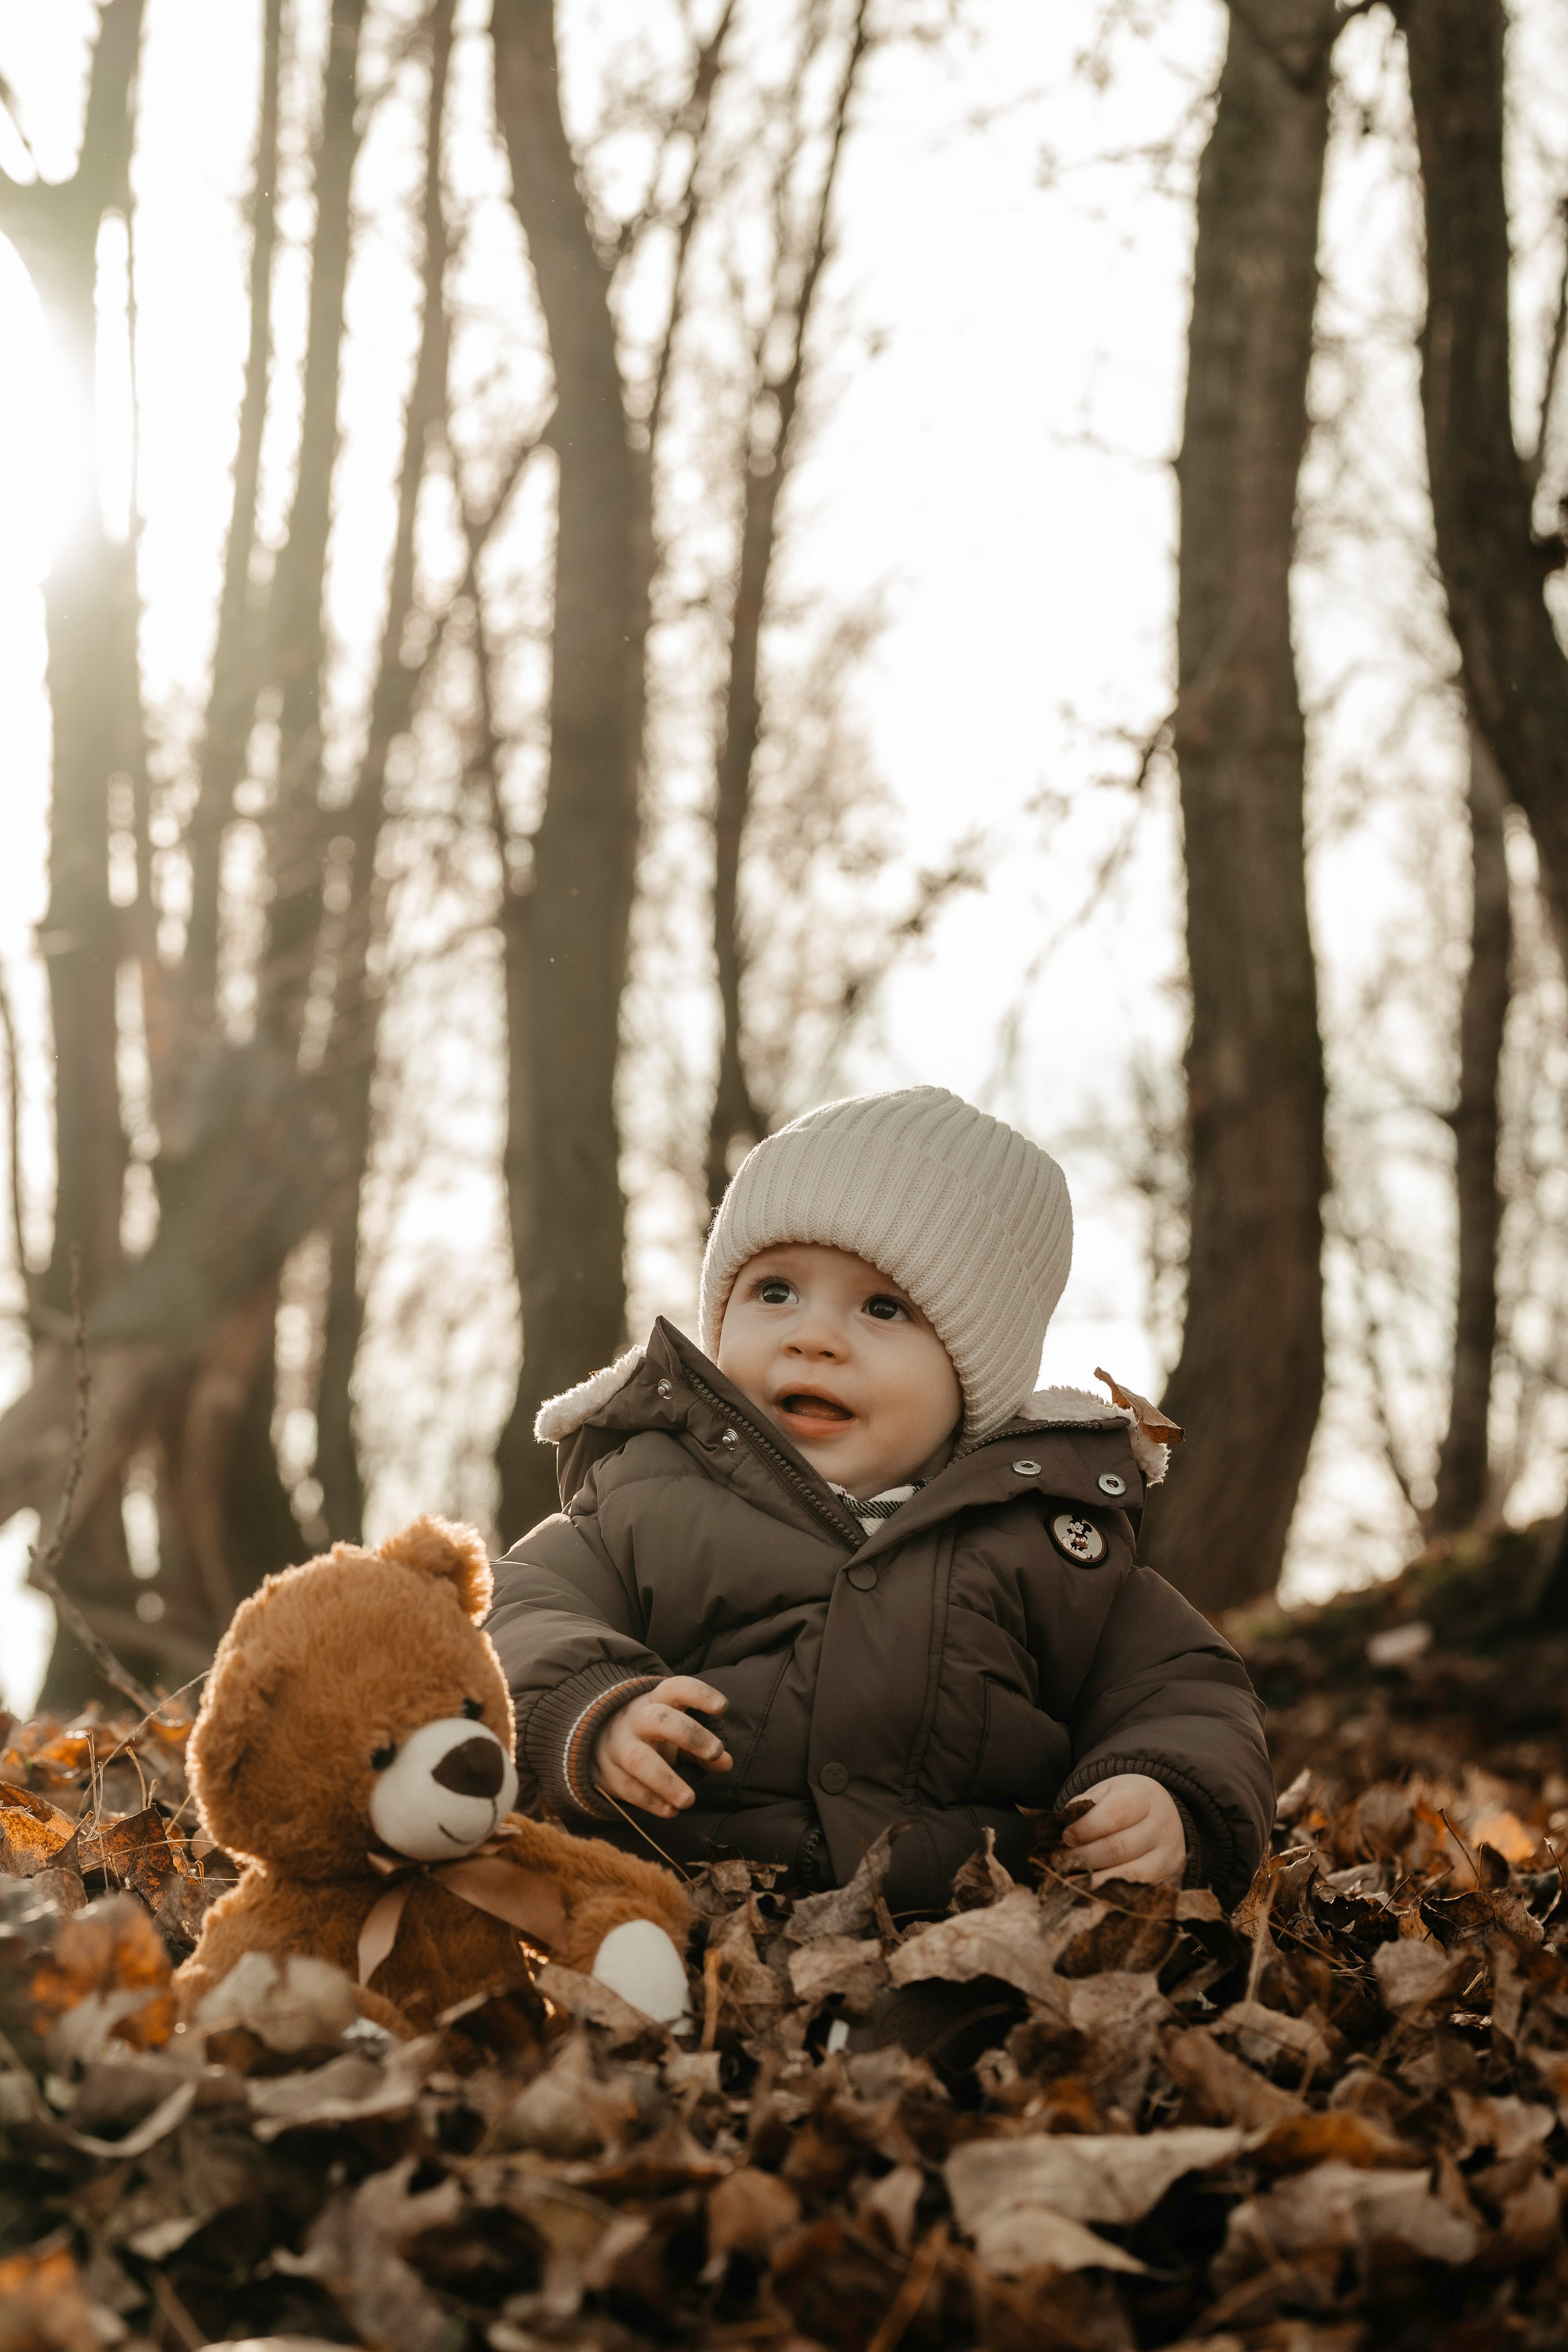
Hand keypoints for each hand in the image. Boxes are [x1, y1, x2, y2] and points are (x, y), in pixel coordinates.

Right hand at [593, 1678, 732, 1818]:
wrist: (598, 1740)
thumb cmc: (653, 1735)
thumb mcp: (676, 1732)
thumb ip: (702, 1747)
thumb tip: (726, 1763)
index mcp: (657, 1700)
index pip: (676, 1688)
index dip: (700, 1695)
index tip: (723, 1706)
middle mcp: (636, 1719)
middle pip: (660, 1720)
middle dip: (689, 1734)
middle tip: (715, 1752)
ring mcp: (619, 1746)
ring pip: (639, 1759)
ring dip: (666, 1780)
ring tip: (689, 1800)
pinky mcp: (608, 1774)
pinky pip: (628, 1788)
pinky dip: (651, 1801)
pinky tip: (670, 1811)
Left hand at [1057, 1773, 1186, 1886]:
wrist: (1162, 1812)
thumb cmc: (1126, 1802)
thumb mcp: (1107, 1792)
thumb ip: (1086, 1805)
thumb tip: (1062, 1826)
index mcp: (1144, 1797)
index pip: (1115, 1813)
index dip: (1087, 1828)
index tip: (1065, 1837)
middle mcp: (1161, 1824)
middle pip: (1119, 1847)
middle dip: (1083, 1856)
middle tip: (1059, 1859)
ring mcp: (1167, 1852)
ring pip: (1128, 1872)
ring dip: (1093, 1878)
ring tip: (1069, 1876)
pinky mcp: (1166, 1875)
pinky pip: (1136, 1889)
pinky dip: (1108, 1890)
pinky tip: (1088, 1887)